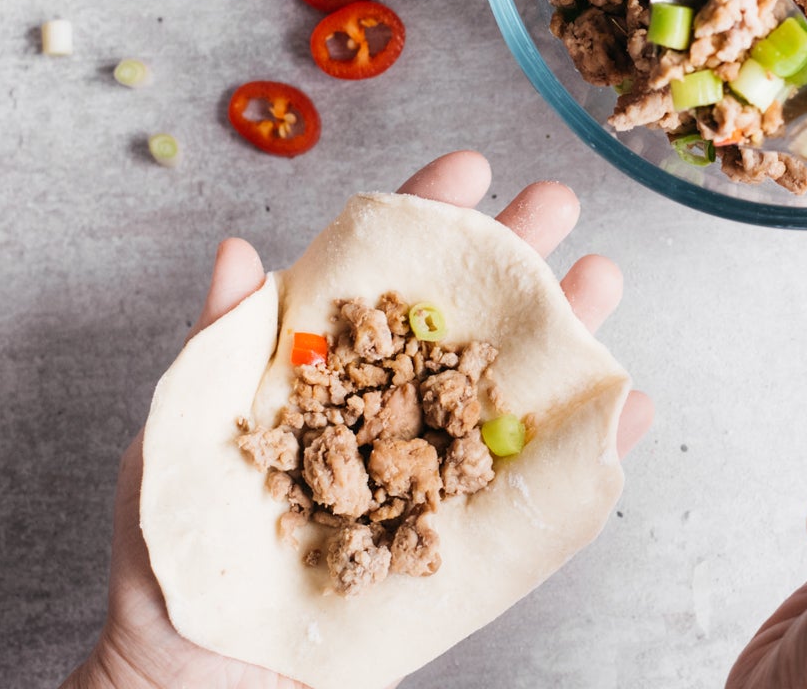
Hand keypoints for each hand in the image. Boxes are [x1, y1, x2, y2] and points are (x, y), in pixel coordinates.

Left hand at [63, 151, 655, 688]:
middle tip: (557, 200)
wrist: (203, 672)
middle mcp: (389, 410)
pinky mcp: (466, 543)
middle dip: (516, 254)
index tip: (469, 167)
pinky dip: (593, 449)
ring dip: (567, 334)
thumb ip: (219, 344)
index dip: (427, 217)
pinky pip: (543, 490)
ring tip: (606, 281)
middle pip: (464, 318)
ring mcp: (433, 473)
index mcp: (323, 370)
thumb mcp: (180, 433)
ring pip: (514, 389)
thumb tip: (239, 251)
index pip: (381, 276)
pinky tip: (630, 406)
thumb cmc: (176, 552)